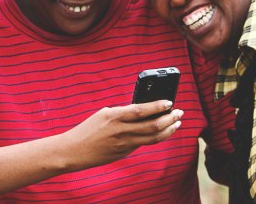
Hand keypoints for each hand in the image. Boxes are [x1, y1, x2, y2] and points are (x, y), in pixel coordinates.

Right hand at [58, 101, 182, 169]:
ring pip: (153, 138)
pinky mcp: (125, 153)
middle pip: (152, 126)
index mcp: (115, 116)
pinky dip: (155, 136)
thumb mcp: (105, 114)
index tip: (170, 102)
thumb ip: (124, 112)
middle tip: (180, 113)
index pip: (141, 110)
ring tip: (177, 123)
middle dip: (170, 119)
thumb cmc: (89, 129)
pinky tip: (162, 131)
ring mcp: (124, 144)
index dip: (158, 106)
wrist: (75, 151)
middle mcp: (122, 131)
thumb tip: (145, 109)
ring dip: (168, 130)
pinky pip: (144, 143)